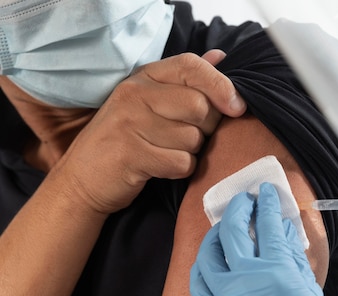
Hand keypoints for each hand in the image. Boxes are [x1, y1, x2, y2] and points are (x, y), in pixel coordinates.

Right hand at [56, 50, 246, 213]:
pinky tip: (161, 168)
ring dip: (190, 152)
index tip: (237, 107)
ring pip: (194, 139)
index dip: (222, 86)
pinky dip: (180, 170)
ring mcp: (130, 123)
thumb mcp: (152, 102)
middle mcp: (135, 94)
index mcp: (144, 77)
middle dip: (206, 129)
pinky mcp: (131, 154)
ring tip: (166, 151)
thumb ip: (187, 80)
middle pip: (201, 107)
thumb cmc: (127, 139)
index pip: (192, 66)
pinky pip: (182, 163)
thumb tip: (221, 58)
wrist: (84, 179)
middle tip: (185, 138)